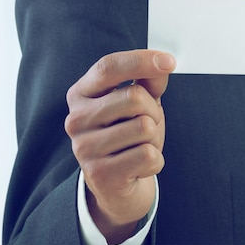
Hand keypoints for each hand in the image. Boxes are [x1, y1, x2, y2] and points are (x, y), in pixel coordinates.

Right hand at [64, 49, 175, 244]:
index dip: (141, 60)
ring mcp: (84, 148)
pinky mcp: (99, 174)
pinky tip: (138, 166)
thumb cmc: (129, 134)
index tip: (170, 61)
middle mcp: (75, 119)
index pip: (108, 67)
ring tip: (138, 146)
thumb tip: (162, 65)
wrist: (117, 184)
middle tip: (146, 125)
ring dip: (154, 138)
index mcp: (81, 93)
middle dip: (153, 111)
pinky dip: (154, 161)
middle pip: (134, 97)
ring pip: (145, 127)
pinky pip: (148, 156)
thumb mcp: (141, 102)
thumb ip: (149, 81)